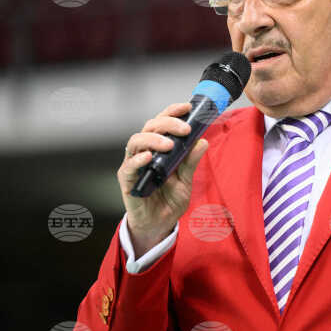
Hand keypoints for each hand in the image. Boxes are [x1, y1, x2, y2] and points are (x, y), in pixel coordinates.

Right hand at [117, 102, 208, 256]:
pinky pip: (128, 166)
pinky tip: (149, 157)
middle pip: (150, 126)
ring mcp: (134, 164)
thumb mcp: (186, 180)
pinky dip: (138, 159)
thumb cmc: (170, 199)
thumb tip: (203, 141)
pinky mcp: (127, 180)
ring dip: (153, 139)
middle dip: (168, 123)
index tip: (188, 107)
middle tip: (185, 129)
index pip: (162, 122)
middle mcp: (144, 151)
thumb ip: (191, 162)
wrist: (159, 224)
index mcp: (159, 147)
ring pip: (136, 141)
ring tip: (169, 144)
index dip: (173, 111)